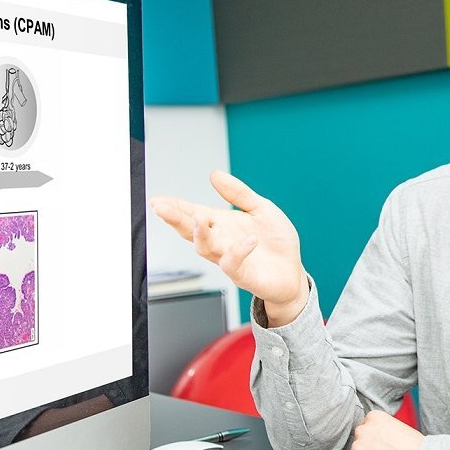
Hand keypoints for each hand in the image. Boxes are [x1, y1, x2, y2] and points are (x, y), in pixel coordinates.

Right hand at [150, 172, 306, 322]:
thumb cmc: (275, 242)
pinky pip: (233, 264)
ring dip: (200, 234)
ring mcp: (229, 259)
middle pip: (191, 230)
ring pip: (205, 249)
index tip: (157, 199)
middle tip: (161, 208)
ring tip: (198, 217)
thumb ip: (238, 193)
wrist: (292, 272)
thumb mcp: (261, 208)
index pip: (192, 213)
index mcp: (221, 224)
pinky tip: (248, 240)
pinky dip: (238, 251)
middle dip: (175, 219)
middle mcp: (220, 241)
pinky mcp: (243, 275)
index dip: (175, 207)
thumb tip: (214, 174)